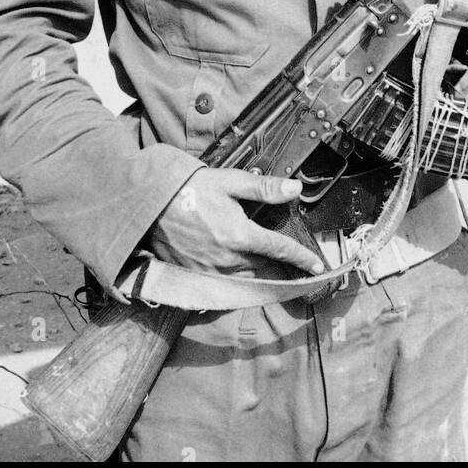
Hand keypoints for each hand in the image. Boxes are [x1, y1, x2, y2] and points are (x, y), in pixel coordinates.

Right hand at [147, 168, 324, 276]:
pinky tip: (243, 276)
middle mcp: (228, 259)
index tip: (317, 267)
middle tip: (297, 270)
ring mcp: (211, 272)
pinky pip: (226, 286)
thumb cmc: (190, 188)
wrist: (149, 205)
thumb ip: (264, 188)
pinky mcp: (196, 276)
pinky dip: (239, 283)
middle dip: (283, 270)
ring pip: (247, 281)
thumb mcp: (229, 181)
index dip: (302, 258)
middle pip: (265, 269)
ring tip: (275, 274)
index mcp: (240, 235)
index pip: (280, 250)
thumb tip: (295, 189)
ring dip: (262, 278)